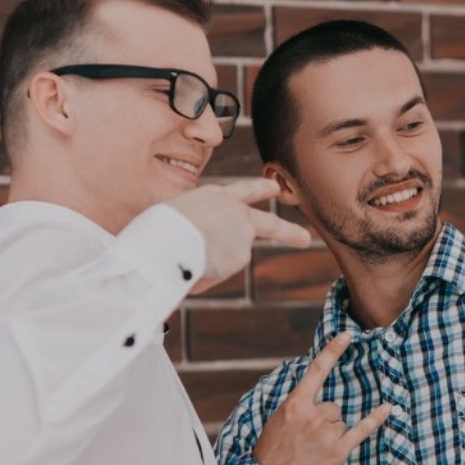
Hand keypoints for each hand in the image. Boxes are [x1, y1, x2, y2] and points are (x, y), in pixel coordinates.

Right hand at [164, 178, 312, 293]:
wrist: (165, 235)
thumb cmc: (159, 224)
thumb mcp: (178, 212)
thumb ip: (198, 224)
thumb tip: (203, 247)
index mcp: (217, 196)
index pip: (245, 190)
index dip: (261, 189)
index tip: (274, 189)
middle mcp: (236, 213)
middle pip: (270, 224)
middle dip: (289, 232)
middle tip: (305, 239)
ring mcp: (243, 235)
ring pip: (231, 257)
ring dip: (213, 263)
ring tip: (185, 256)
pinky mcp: (240, 256)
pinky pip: (218, 273)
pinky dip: (205, 275)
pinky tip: (191, 265)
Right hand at [255, 335, 392, 464]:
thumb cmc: (271, 451)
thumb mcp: (278, 420)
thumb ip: (299, 405)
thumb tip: (317, 398)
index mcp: (295, 404)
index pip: (317, 370)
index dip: (333, 350)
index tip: (347, 335)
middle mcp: (314, 415)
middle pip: (332, 406)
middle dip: (322, 420)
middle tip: (306, 439)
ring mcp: (327, 433)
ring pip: (340, 423)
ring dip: (330, 434)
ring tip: (312, 450)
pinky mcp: (338, 451)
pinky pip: (361, 430)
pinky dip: (375, 419)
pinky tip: (387, 408)